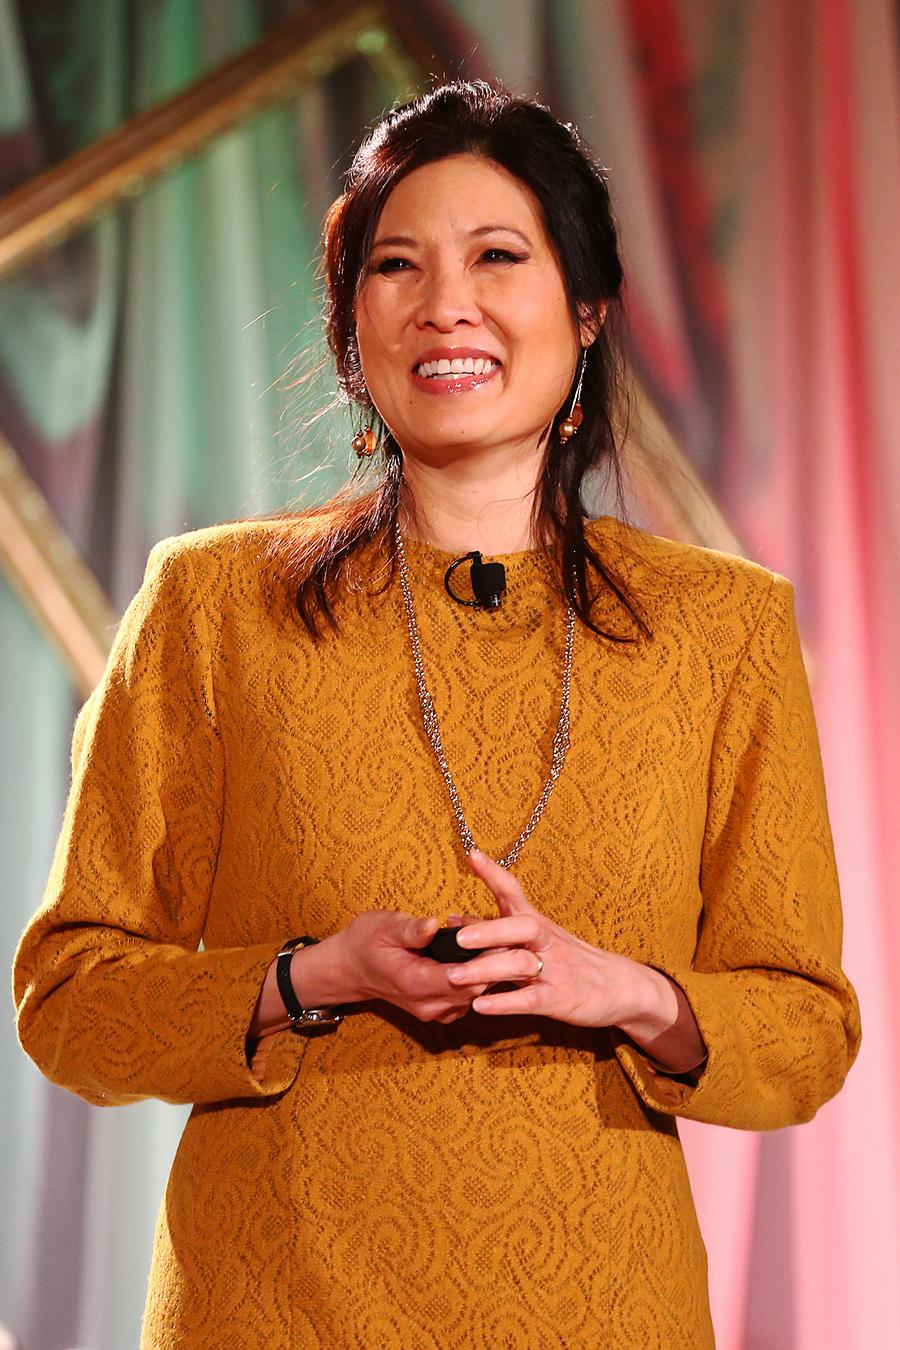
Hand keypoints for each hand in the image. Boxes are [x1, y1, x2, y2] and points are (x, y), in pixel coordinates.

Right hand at [336, 909, 492, 1023]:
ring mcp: (433, 1011)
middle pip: (477, 989)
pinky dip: (475, 979)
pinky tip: (473, 956)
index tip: (499, 935)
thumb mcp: (386, 926)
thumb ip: (412, 929)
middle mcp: (427, 1004)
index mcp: (416, 983)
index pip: (464, 979)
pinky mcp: (438, 1009)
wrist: (351, 967)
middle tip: (496, 930)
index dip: (486, 959)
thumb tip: (433, 925)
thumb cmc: (367, 942)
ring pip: (476, 996)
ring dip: (485, 969)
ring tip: (484, 937)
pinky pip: (467, 998)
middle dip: (490, 961)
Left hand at [445, 848, 655, 1027]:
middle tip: (458, 937)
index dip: (494, 874)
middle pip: (520, 926)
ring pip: (521, 964)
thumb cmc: (571, 959)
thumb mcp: (538, 939)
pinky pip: (530, 1000)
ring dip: (486, 969)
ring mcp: (555, 970)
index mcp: (537, 924)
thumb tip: (454, 918)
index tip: (473, 855)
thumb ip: (496, 930)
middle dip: (489, 930)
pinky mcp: (560, 999)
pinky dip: (504, 1003)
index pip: (515, 892)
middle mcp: (546, 942)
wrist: (621, 986)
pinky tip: (480, 1005)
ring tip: (454, 977)